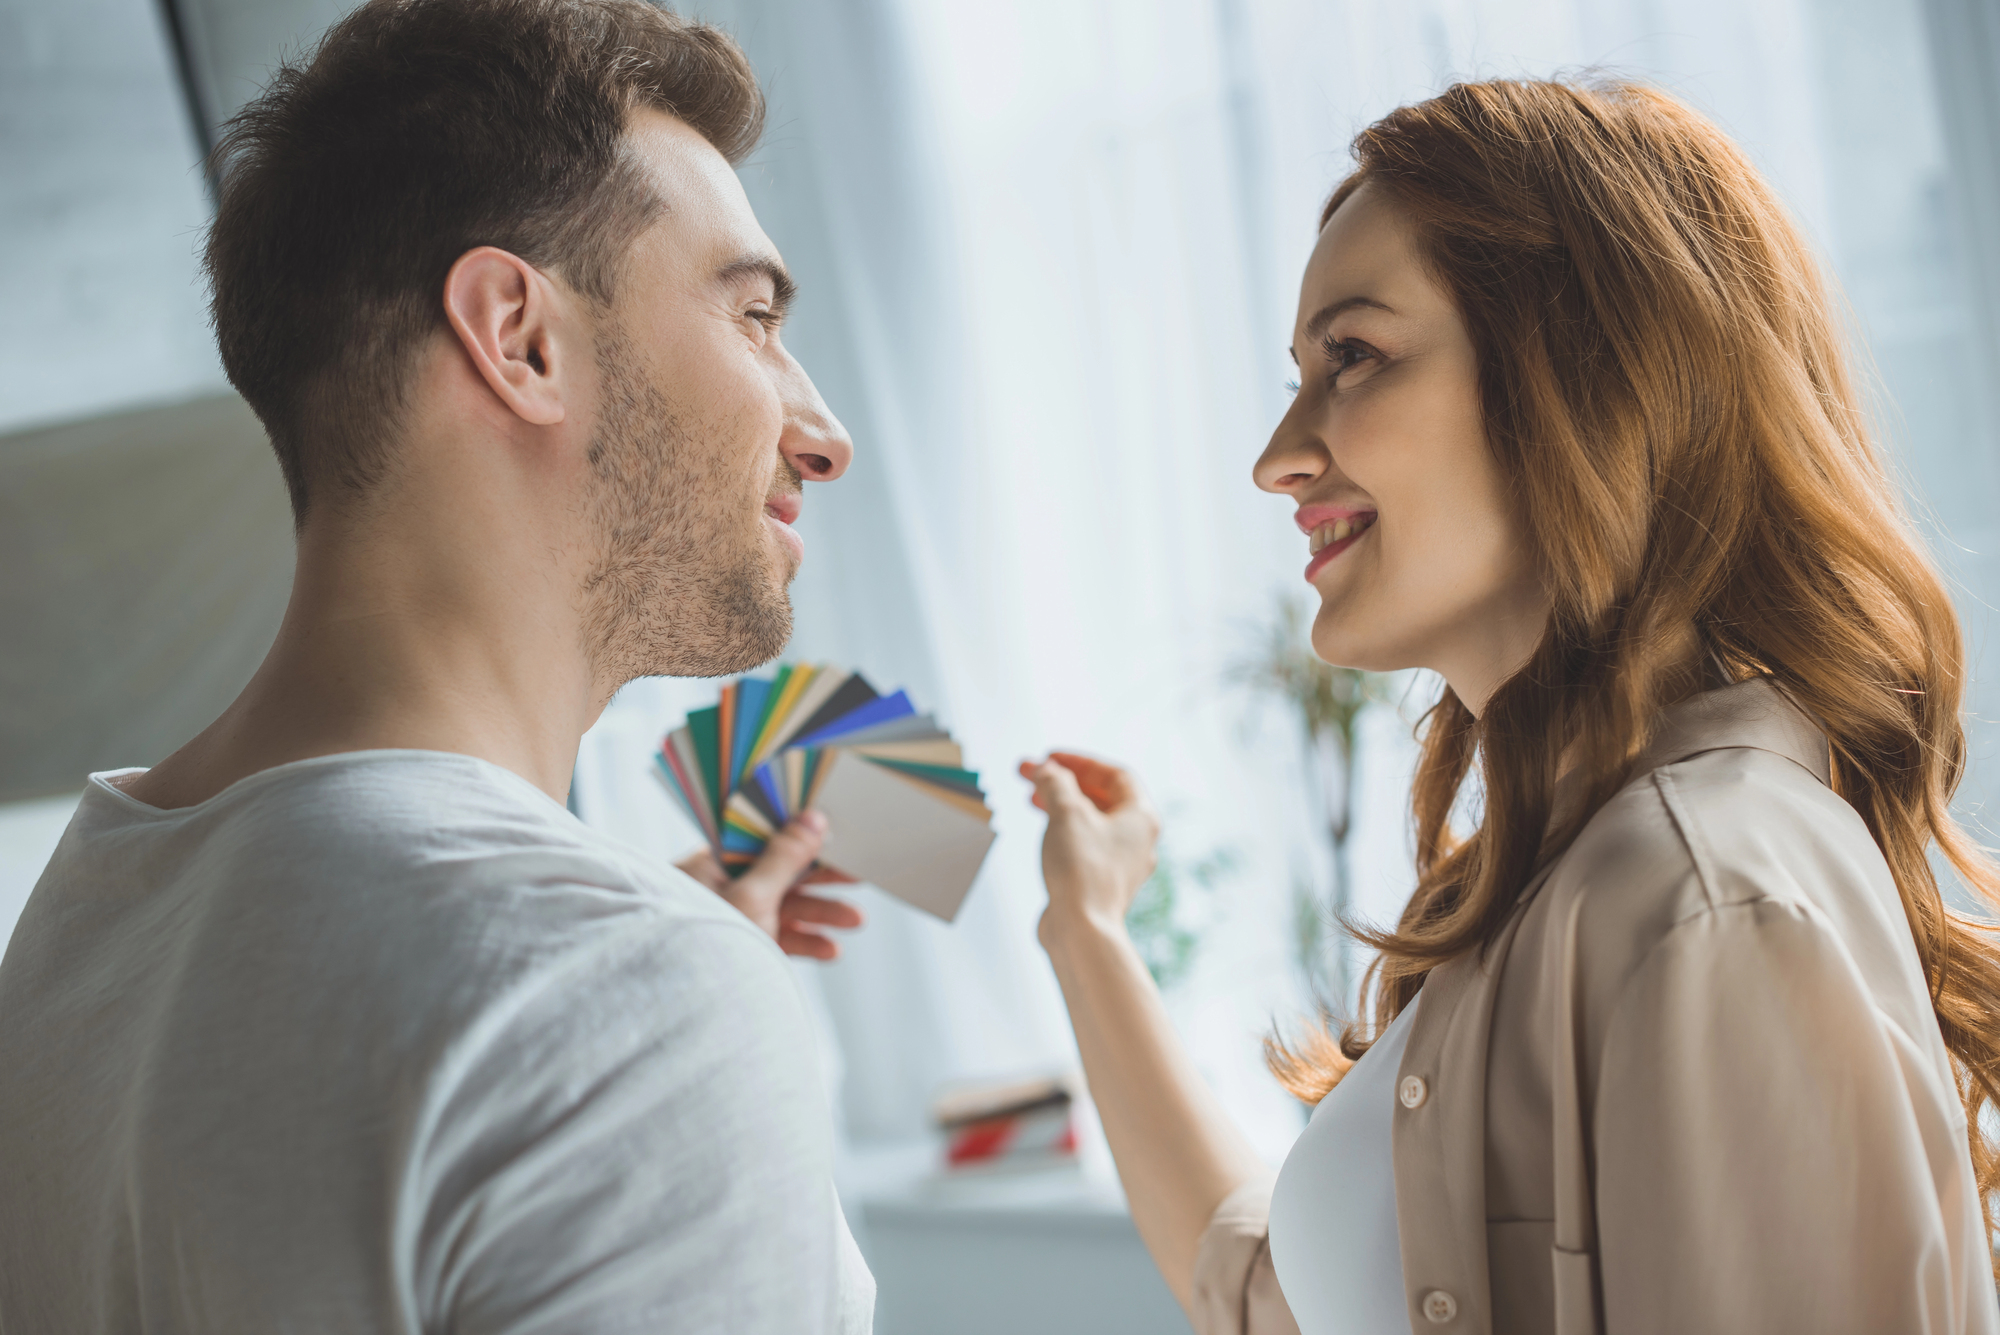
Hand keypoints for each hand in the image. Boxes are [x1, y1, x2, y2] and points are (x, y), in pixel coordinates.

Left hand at [674, 813, 863, 959]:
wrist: (689, 1011)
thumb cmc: (707, 943)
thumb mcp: (752, 894)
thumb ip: (785, 857)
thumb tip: (812, 821)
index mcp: (710, 866)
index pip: (759, 841)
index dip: (797, 837)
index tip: (832, 837)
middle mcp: (719, 891)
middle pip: (779, 875)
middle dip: (820, 881)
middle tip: (857, 875)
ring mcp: (733, 922)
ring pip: (784, 909)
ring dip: (821, 913)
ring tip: (856, 920)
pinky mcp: (744, 950)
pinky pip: (780, 939)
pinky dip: (806, 941)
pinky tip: (831, 948)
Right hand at [1018, 752, 1160, 950]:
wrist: (1082, 930)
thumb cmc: (1082, 871)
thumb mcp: (1066, 812)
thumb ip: (1054, 782)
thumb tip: (1044, 769)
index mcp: (1141, 817)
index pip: (1115, 774)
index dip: (1080, 761)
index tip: (1050, 757)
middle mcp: (1138, 840)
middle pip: (1102, 797)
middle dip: (1065, 782)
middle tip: (1033, 774)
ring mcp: (1121, 864)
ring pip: (1092, 822)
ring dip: (1062, 805)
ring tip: (1032, 798)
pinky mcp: (1102, 883)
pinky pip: (1085, 845)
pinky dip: (1065, 831)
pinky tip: (1044, 831)